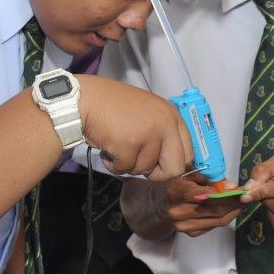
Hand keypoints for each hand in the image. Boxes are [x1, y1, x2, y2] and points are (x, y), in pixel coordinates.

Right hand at [77, 75, 191, 181]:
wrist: (85, 99)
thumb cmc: (114, 108)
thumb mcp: (148, 114)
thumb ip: (163, 134)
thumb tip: (172, 165)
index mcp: (172, 116)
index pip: (188, 153)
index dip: (173, 165)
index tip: (159, 166)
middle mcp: (165, 123)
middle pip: (175, 169)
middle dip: (156, 174)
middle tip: (138, 164)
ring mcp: (148, 134)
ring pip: (145, 170)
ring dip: (128, 164)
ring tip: (117, 147)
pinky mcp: (129, 144)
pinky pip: (125, 169)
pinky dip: (113, 165)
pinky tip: (107, 150)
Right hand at [158, 174, 242, 236]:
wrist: (161, 204)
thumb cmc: (178, 186)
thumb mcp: (192, 176)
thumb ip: (212, 181)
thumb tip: (232, 187)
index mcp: (176, 192)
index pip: (205, 195)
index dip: (225, 193)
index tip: (239, 189)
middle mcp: (177, 211)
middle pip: (214, 209)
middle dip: (234, 202)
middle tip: (246, 196)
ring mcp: (182, 225)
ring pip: (217, 220)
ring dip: (233, 211)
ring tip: (243, 203)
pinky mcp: (190, 233)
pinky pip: (214, 226)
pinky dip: (226, 218)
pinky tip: (233, 210)